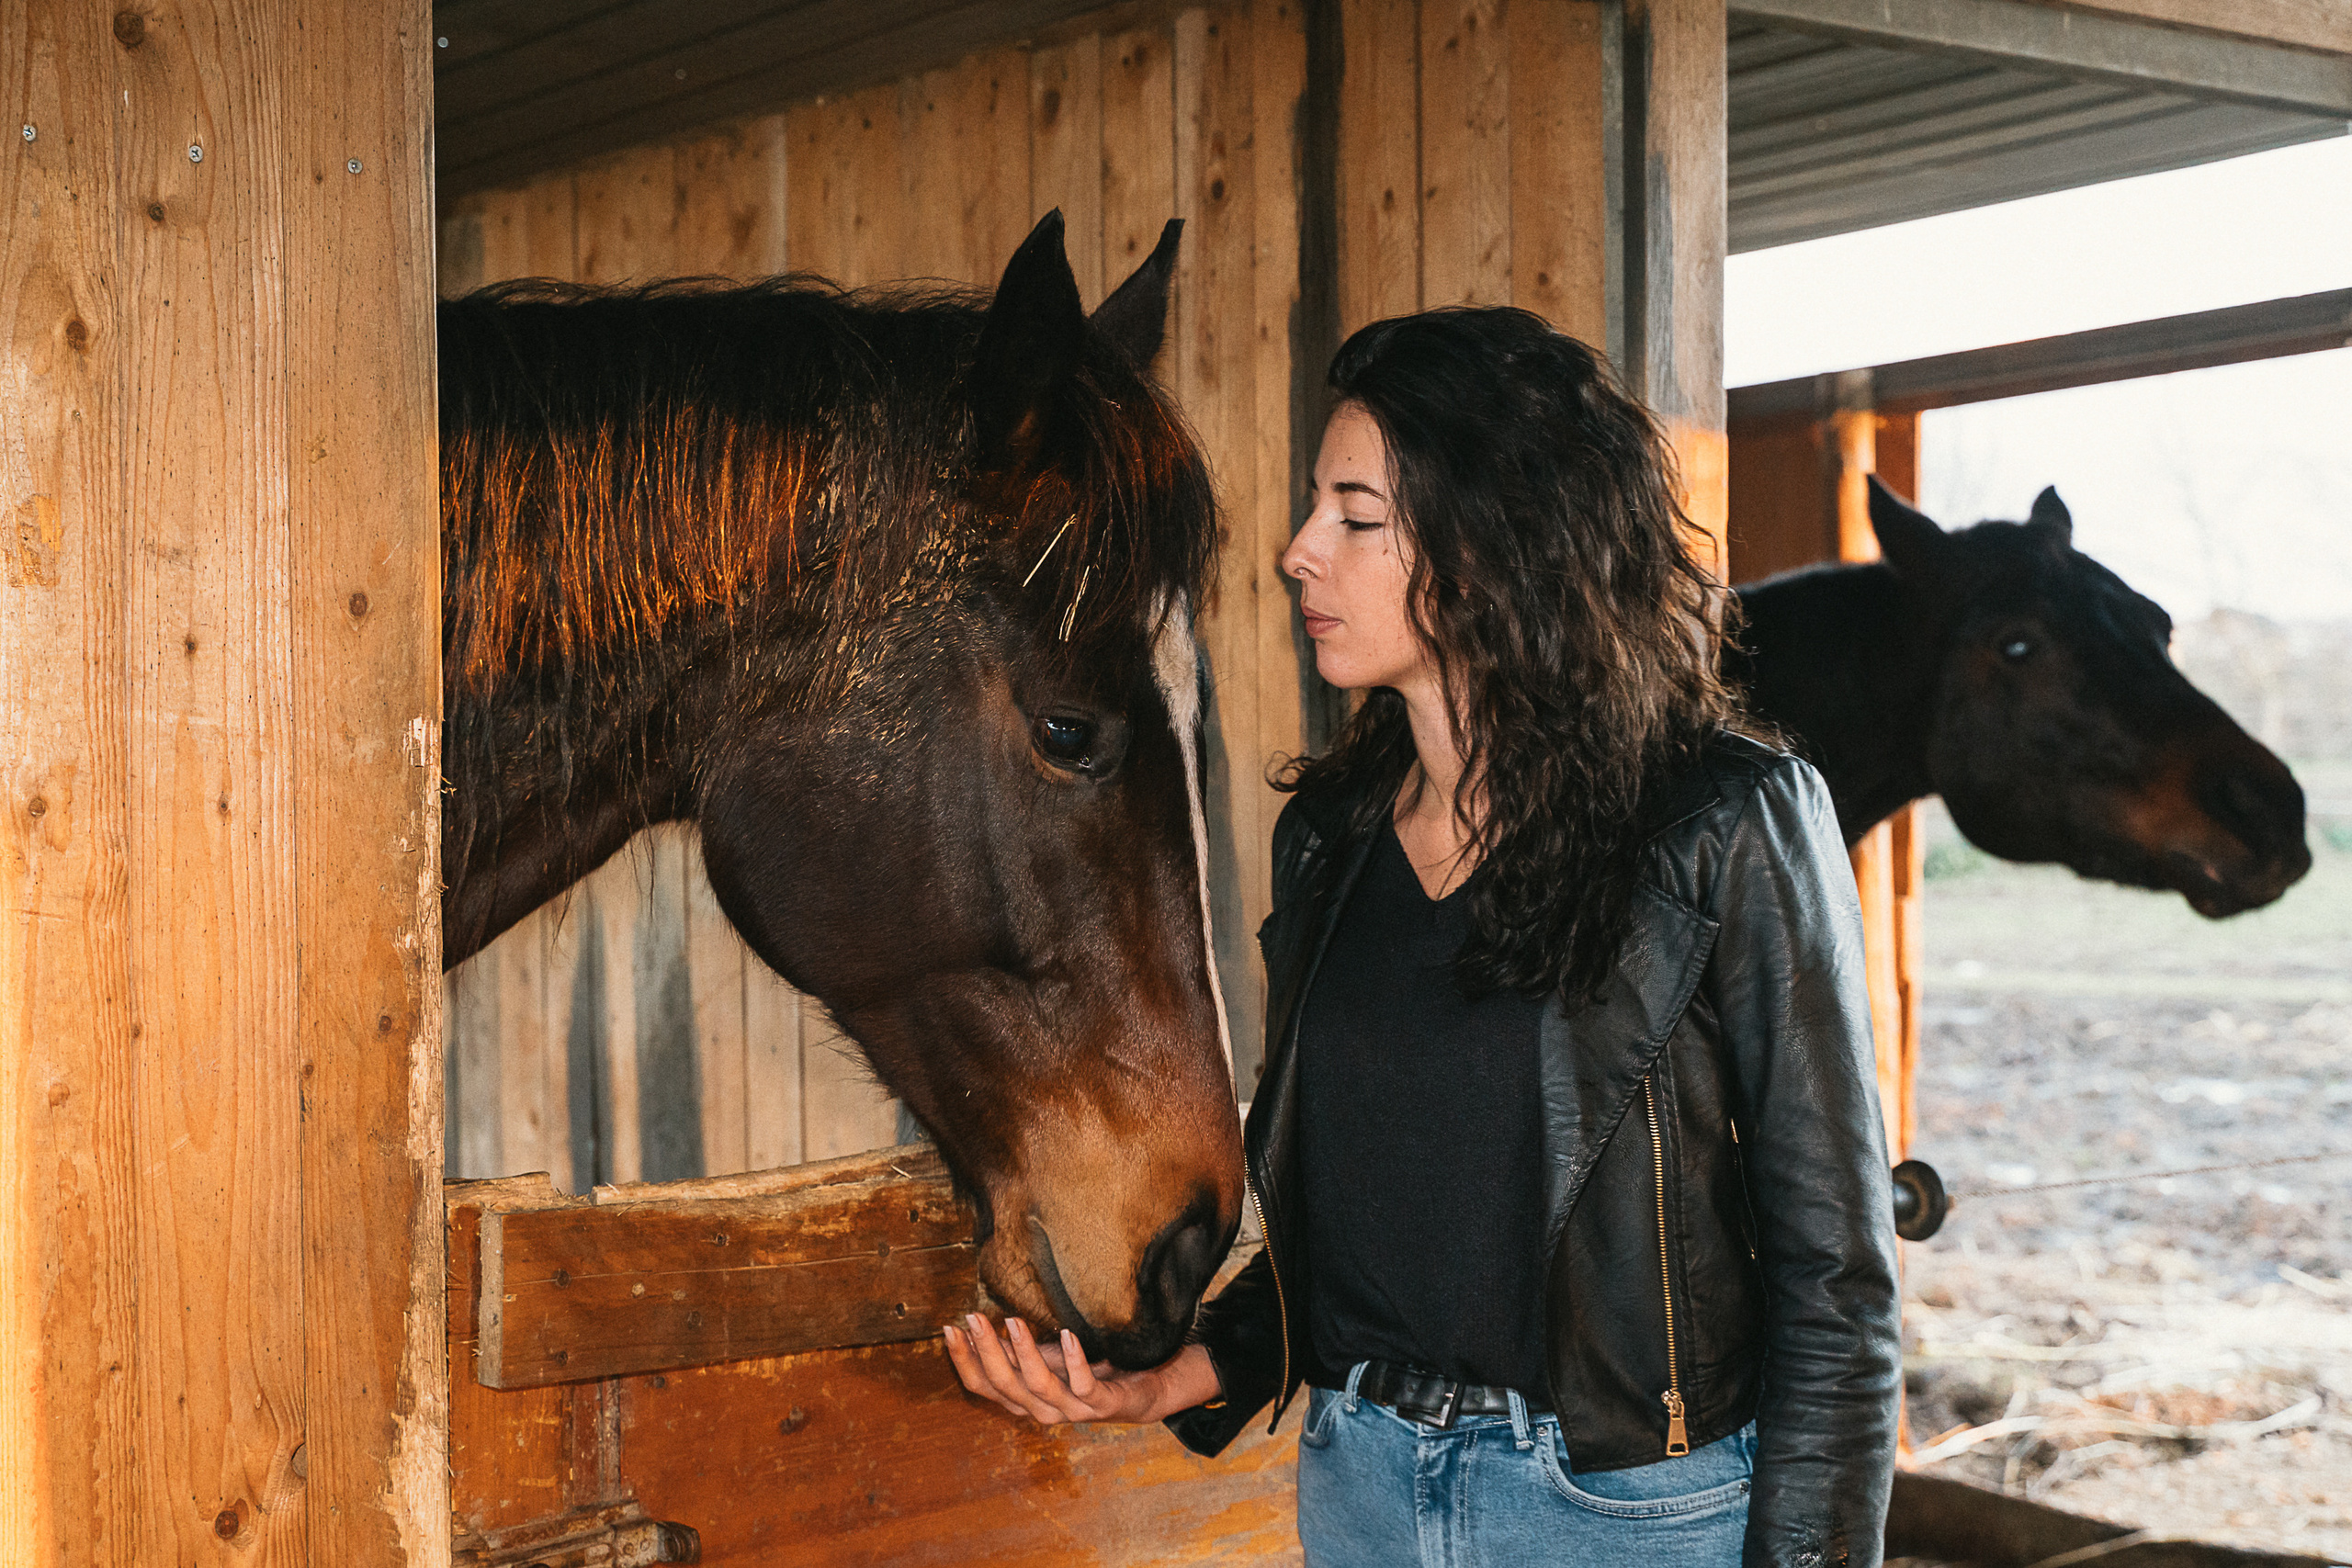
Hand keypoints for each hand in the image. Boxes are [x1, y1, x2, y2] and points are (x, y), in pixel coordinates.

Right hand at [941, 1312, 1215, 1425]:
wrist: (1138, 1392)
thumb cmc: (1085, 1373)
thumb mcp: (1045, 1359)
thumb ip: (1013, 1353)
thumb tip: (974, 1330)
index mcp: (1023, 1400)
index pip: (983, 1386)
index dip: (964, 1360)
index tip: (950, 1329)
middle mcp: (1042, 1411)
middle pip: (1005, 1385)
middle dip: (986, 1351)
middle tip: (973, 1318)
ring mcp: (1072, 1410)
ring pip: (1038, 1386)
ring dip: (1024, 1353)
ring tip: (1013, 1321)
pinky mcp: (1102, 1405)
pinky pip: (1084, 1386)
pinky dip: (1074, 1361)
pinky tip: (1068, 1336)